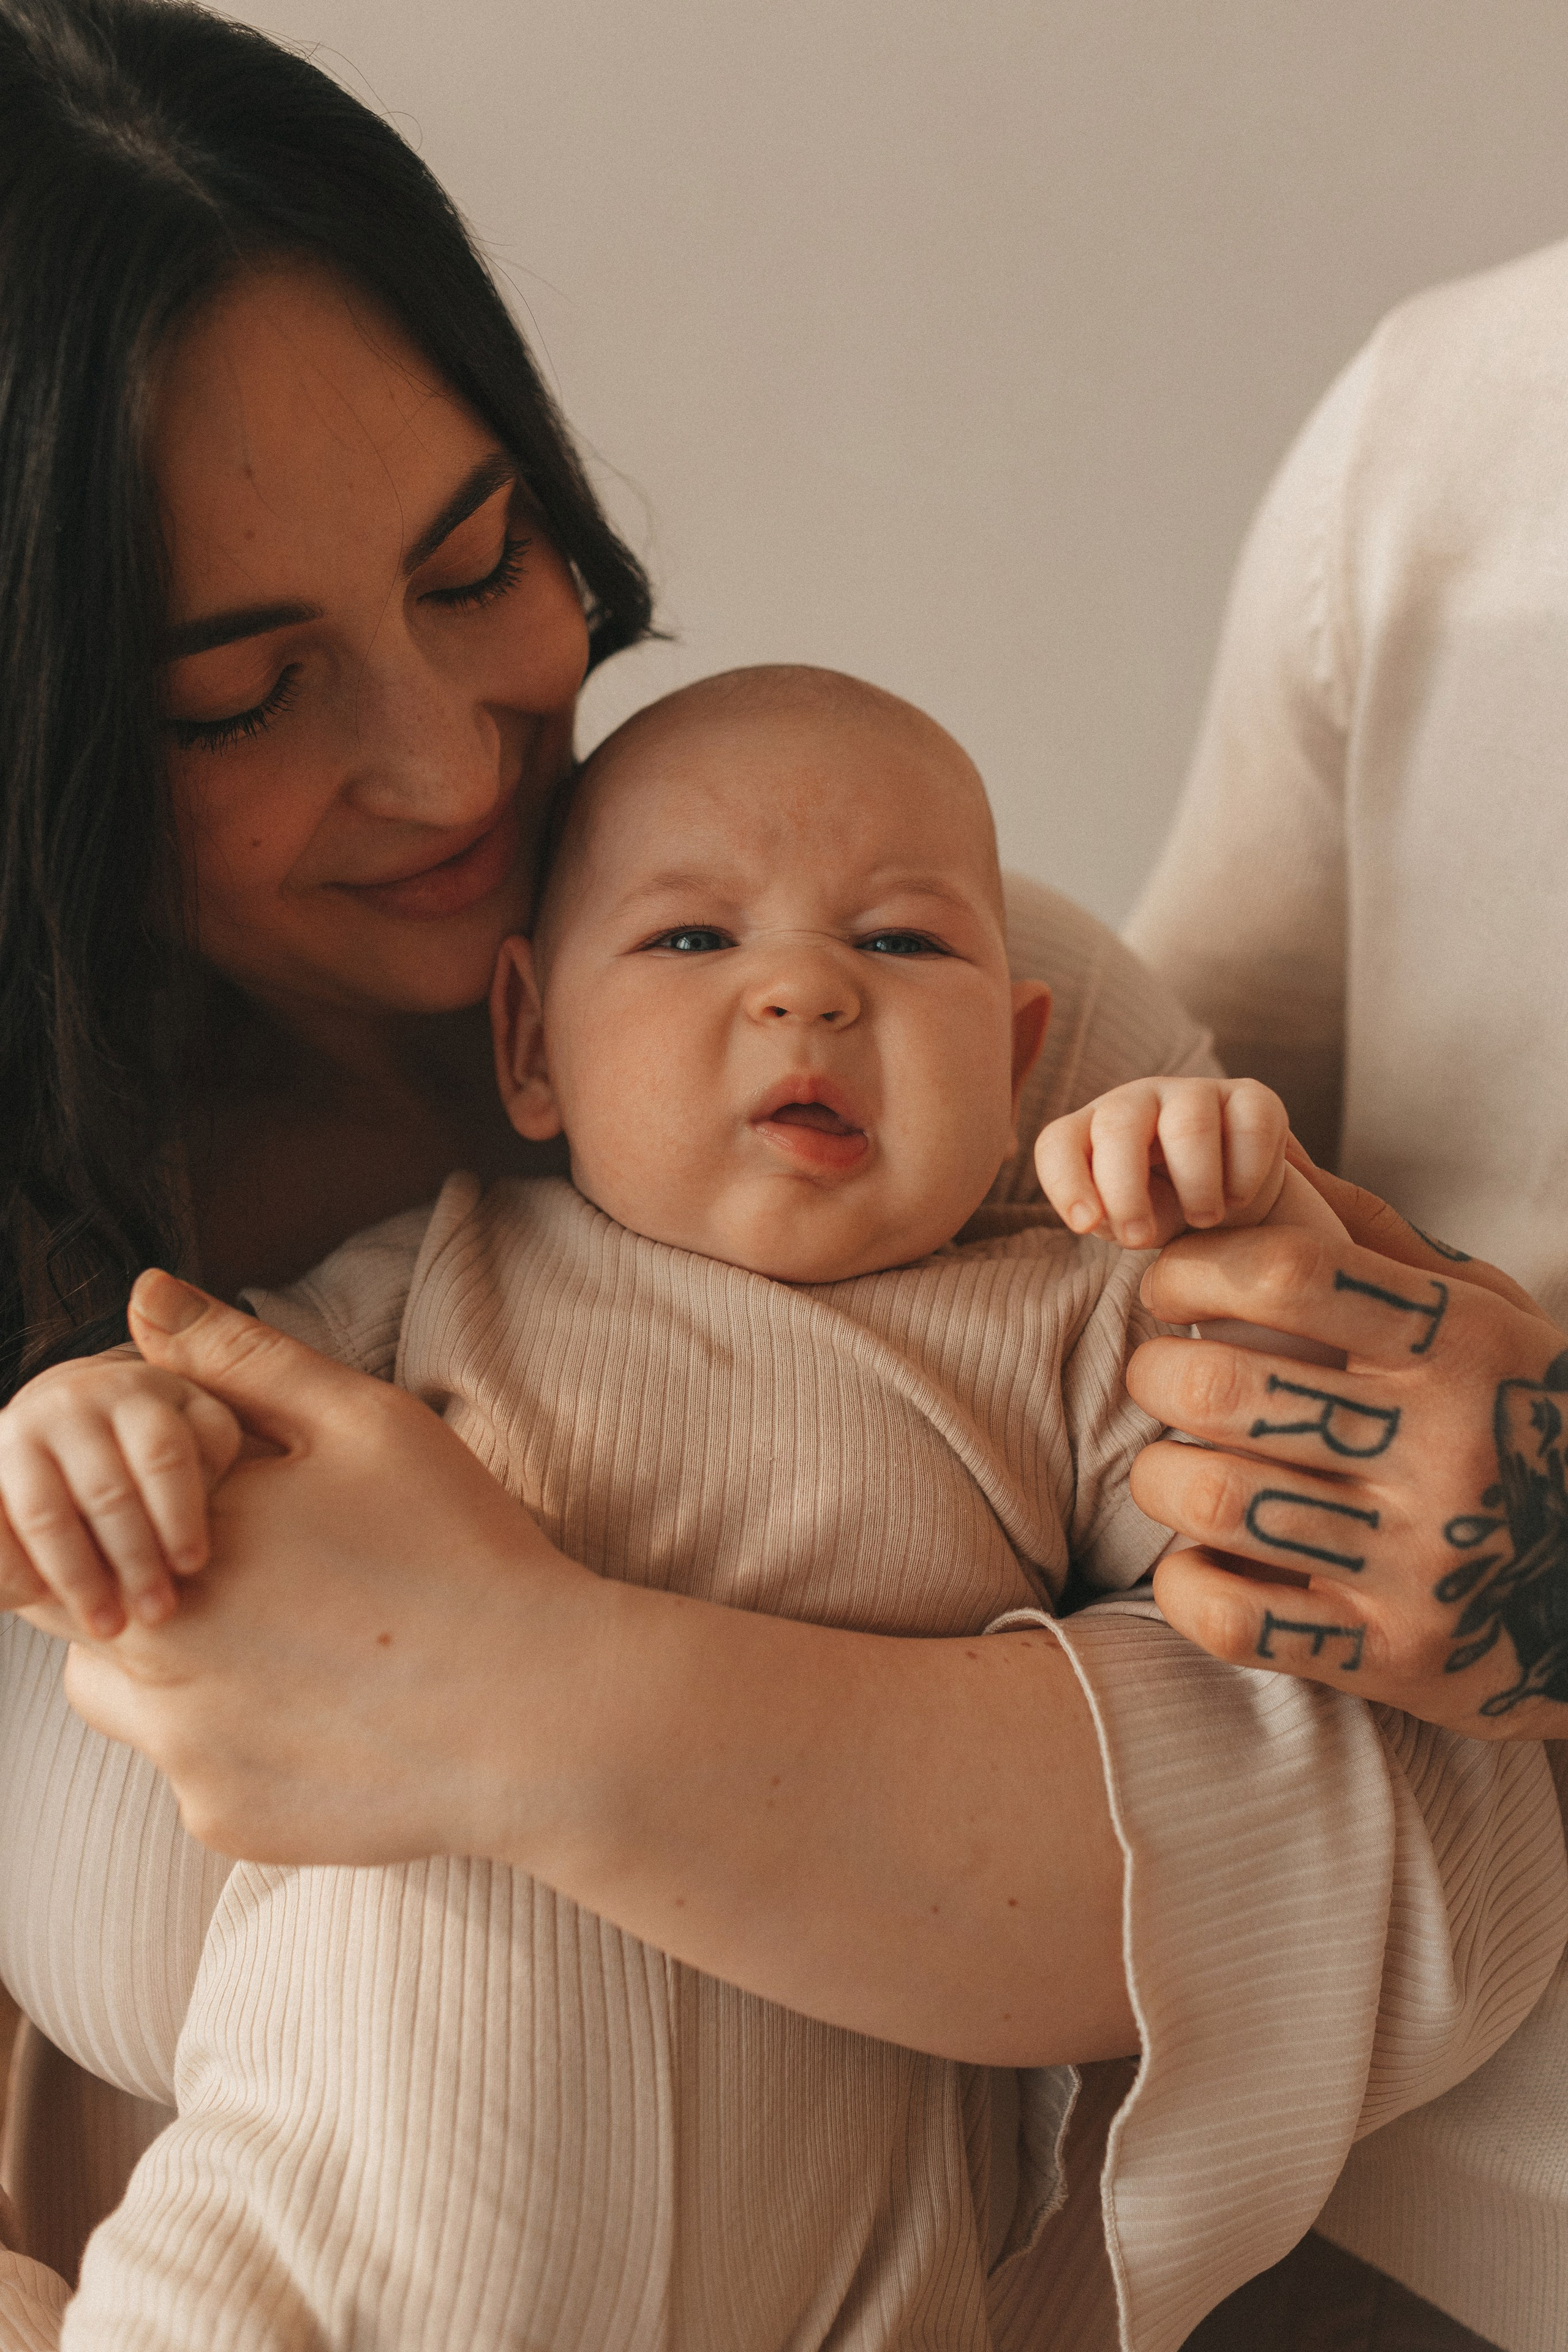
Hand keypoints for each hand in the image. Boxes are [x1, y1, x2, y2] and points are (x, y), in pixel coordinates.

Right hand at [0, 1347, 240, 1636]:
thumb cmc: (158, 1441)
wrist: (74, 1416)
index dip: (179, 1513)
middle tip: (159, 1614)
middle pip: (107, 1491)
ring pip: (47, 1513)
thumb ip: (215, 1447)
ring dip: (78, 1576)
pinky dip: (13, 1567)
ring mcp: (23, 1435)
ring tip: (109, 1627)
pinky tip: (37, 1601)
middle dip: (135, 1559)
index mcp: (141, 1392)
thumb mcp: (200, 1428)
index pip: (164, 1453)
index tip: (194, 1564)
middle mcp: (75, 1404)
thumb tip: (214, 1486)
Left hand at [53, 1271, 598, 1864]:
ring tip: (298, 1645)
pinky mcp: (228, 1822)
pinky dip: (243, 1743)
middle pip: (90, 1610)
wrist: (541, 1716)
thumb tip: (142, 1297)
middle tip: (271, 1581)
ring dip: (177, 1670)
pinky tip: (336, 1715)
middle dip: (154, 1586)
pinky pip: (199, 1773)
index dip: (139, 1507)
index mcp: (176, 1548)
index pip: (84, 1518)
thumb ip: (240, 1358)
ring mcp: (184, 1754)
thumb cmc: (460, 1551)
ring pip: (128, 1700)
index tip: (221, 1518)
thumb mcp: (362, 1423)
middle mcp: (153, 1660)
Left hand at [1036, 1075, 1287, 1248]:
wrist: (1234, 1200)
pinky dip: (1245, 1175)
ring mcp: (1193, 1092)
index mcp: (1093, 1131)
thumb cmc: (1168, 1210)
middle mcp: (1138, 1101)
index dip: (1065, 1182)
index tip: (1086, 1226)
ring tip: (1203, 1218)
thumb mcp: (1134, 1224)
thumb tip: (1109, 1220)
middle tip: (1142, 1237)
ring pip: (1187, 1126)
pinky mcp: (1250, 1097)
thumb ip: (1115, 1221)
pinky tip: (1238, 1196)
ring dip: (1196, 1186)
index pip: (1059, 1142)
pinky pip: (1249, 1127)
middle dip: (1125, 1191)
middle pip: (1117, 1126)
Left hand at [1127, 1161, 1567, 1736]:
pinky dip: (1182, 1582)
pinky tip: (1201, 1558)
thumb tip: (1264, 1148)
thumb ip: (1372, 1237)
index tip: (1170, 1284)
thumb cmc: (1520, 1417)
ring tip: (1174, 1465)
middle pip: (1219, 1385)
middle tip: (1162, 1375)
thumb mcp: (1487, 1313)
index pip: (1285, 1272)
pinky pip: (1226, 1615)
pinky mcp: (1393, 1657)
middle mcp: (1448, 1448)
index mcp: (1467, 1345)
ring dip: (1158, 1475)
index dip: (1192, 1267)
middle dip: (1155, 1371)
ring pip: (1206, 1498)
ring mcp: (1422, 1561)